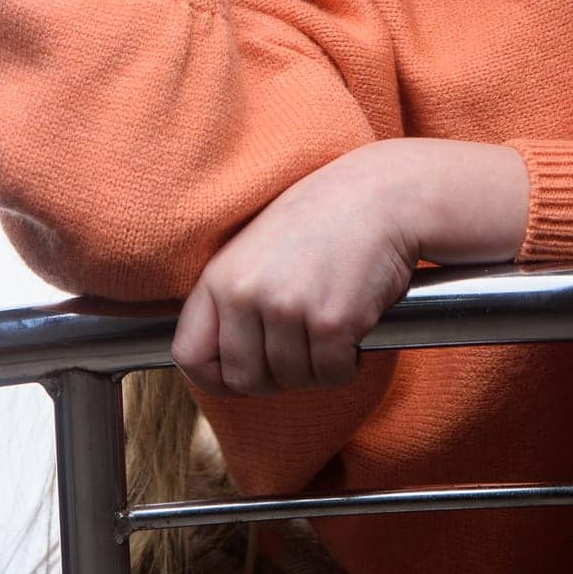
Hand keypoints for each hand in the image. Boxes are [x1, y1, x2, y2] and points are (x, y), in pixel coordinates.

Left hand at [170, 146, 418, 396]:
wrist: (383, 193)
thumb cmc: (325, 215)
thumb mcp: (258, 245)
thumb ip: (235, 296)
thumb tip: (224, 362)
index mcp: (220, 275)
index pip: (189, 355)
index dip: (217, 376)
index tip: (243, 374)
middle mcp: (247, 294)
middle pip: (245, 379)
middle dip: (276, 377)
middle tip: (301, 351)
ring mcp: (288, 308)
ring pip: (293, 380)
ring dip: (317, 368)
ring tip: (331, 330)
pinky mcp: (331, 322)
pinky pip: (333, 374)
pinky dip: (347, 365)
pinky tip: (354, 332)